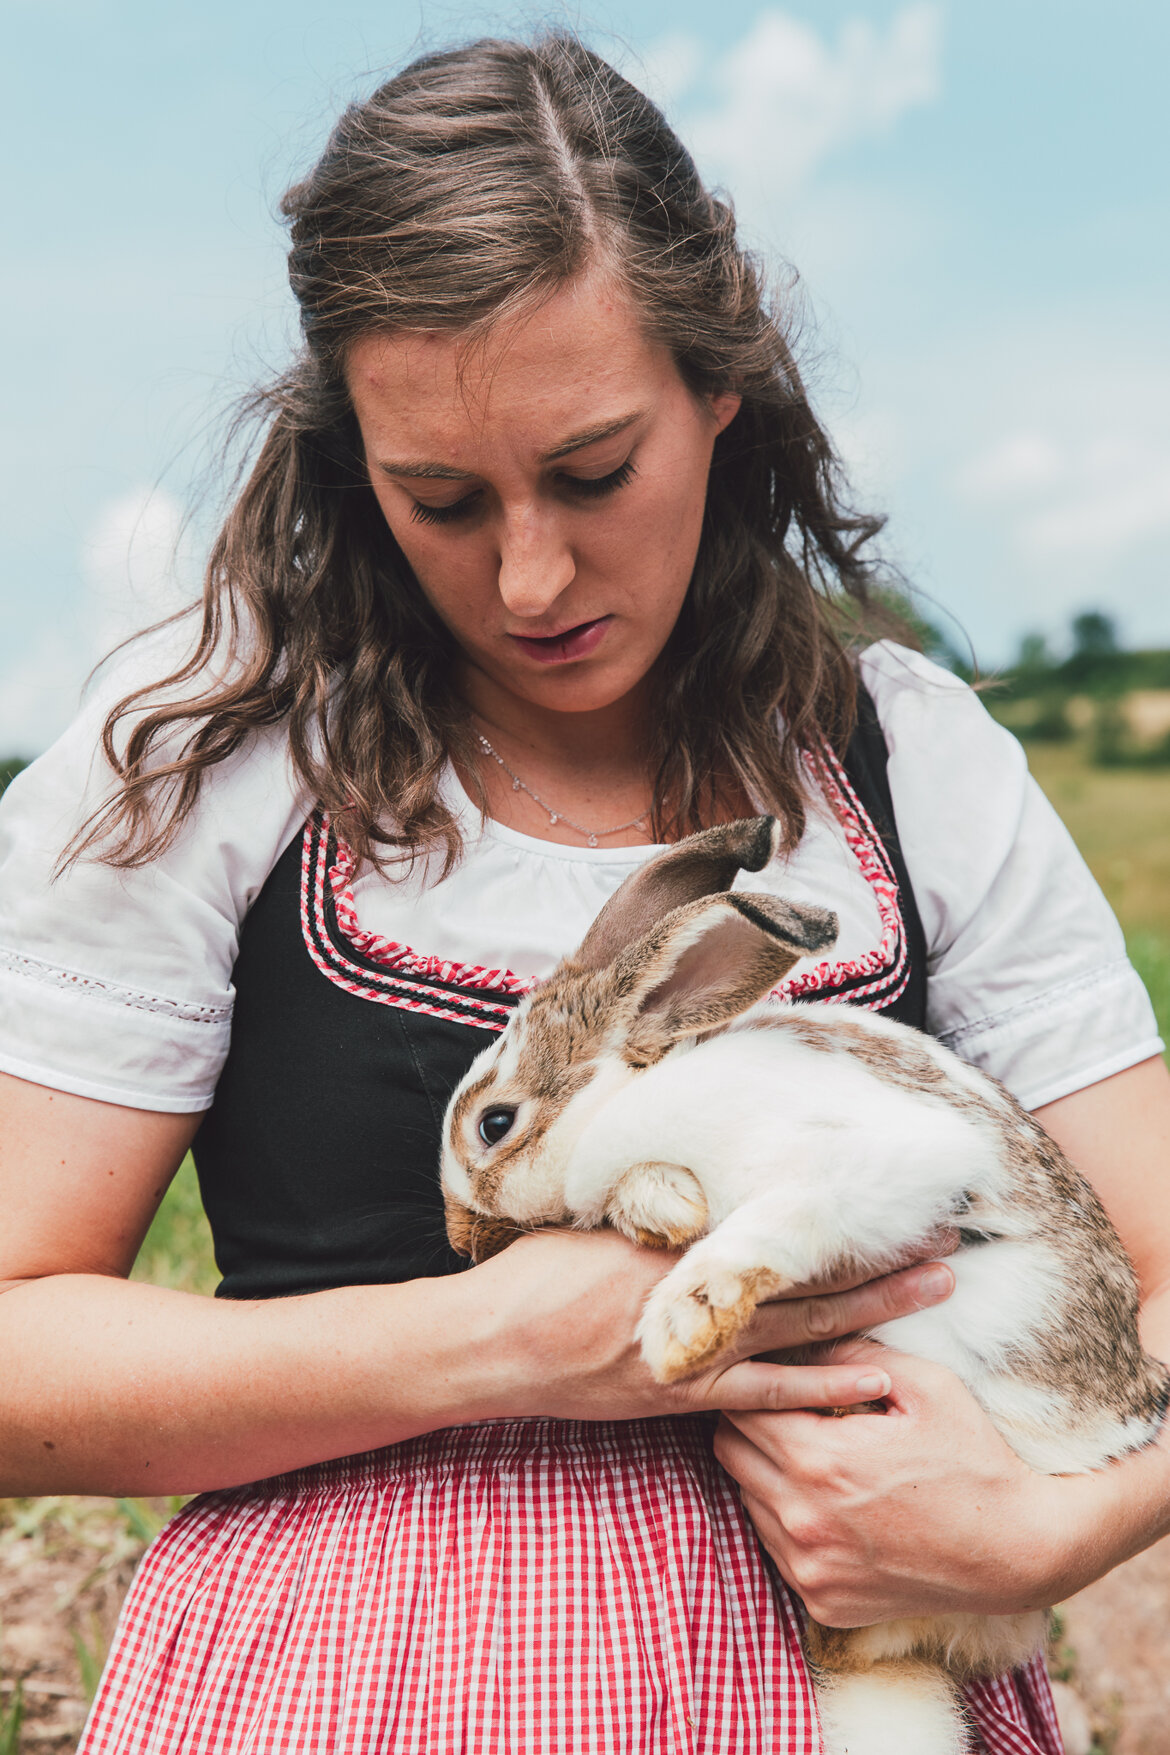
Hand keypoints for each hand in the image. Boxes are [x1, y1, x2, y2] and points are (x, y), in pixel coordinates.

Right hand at [456, 1229, 954, 1423]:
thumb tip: (704, 1178)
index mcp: (675, 1237)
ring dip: (874, 1307)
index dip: (838, 1208)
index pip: (774, 1218)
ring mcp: (695, 1350)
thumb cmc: (532, 1271)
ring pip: (805, 1325)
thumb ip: (657, 1205)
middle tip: (945, 1233)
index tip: (888, 1188)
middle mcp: (696, 1290)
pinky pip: (769, 1394)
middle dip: (879, 1253)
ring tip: (933, 1288)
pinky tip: (877, 1382)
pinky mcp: (685, 1395)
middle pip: (807, 1267)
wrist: (488, 1347)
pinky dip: (825, 1388)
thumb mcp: (594, 1216)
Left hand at [714, 1340, 1169, 1626]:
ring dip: (768, 1474)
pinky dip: (791, 1523)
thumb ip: (853, 1356)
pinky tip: (834, 1505)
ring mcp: (810, 1568)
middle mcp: (803, 1520)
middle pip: (731, 1453)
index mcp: (820, 1460)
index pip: (741, 1409)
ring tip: (816, 1456)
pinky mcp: (823, 1602)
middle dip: (751, 1424)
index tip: (775, 1374)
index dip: (756, 1386)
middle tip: (789, 1409)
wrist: (1020, 1551)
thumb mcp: (925, 1385)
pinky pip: (777, 1549)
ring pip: (748, 1501)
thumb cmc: (975, 1457)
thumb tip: (802, 1340)